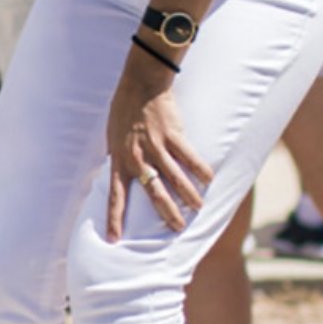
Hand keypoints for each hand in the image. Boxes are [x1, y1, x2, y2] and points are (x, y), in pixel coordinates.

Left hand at [105, 59, 213, 241]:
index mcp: (119, 159)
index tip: (114, 240)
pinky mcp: (173, 135)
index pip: (115, 195)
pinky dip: (200, 169)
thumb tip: (116, 167)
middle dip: (166, 214)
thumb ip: (118, 155)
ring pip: (174, 178)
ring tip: (197, 208)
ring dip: (188, 196)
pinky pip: (189, 157)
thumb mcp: (113, 136)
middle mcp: (137, 157)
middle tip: (177, 229)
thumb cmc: (124, 109)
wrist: (140, 84)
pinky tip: (209, 179)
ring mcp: (156, 147)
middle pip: (153, 193)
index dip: (114, 218)